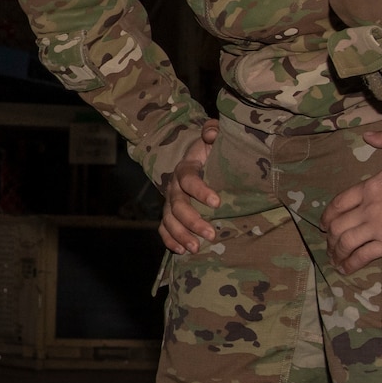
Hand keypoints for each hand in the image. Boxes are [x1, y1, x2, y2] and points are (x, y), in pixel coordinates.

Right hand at [158, 121, 220, 254]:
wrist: (199, 161)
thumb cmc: (211, 152)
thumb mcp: (214, 138)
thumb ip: (214, 131)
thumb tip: (210, 134)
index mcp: (185, 168)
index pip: (188, 179)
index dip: (200, 190)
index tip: (217, 202)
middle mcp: (174, 187)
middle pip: (176, 205)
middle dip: (192, 221)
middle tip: (211, 234)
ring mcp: (170, 203)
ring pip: (168, 220)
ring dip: (181, 235)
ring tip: (197, 248)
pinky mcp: (170, 215)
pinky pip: (164, 229)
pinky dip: (170, 241)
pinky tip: (182, 251)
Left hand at [320, 127, 381, 272]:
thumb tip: (368, 135)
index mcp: (370, 186)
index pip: (340, 202)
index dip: (328, 215)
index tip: (324, 224)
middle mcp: (368, 207)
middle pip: (338, 225)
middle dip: (331, 238)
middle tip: (330, 248)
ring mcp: (377, 226)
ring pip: (346, 242)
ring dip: (337, 253)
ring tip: (336, 262)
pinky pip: (363, 255)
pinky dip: (351, 263)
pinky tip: (346, 269)